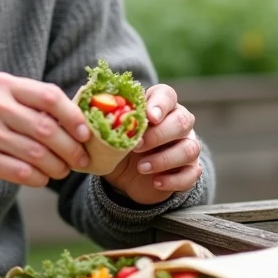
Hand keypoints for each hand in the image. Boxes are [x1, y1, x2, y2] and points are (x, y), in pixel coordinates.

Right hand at [0, 73, 91, 189]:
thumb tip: (79, 121)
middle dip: (71, 148)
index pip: (49, 96)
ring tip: (62, 170)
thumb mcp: (0, 100)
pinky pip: (22, 172)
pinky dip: (38, 178)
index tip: (86, 134)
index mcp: (4, 85)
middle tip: (81, 159)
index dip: (73, 117)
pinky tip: (41, 178)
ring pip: (38, 153)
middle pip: (47, 128)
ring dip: (57, 166)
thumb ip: (33, 104)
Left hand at [103, 84, 201, 204]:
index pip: (167, 95)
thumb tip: (85, 106)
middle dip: (159, 134)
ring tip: (141, 167)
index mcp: (159, 106)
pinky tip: (155, 182)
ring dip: (165, 159)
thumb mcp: (107, 132)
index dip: (160, 104)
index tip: (149, 117)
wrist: (126, 176)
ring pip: (190, 148)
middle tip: (136, 146)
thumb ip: (102, 118)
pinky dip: (174, 180)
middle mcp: (178, 123)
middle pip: (183, 120)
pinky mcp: (189, 170)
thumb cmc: (118, 145)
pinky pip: (192, 174)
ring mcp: (187, 146)